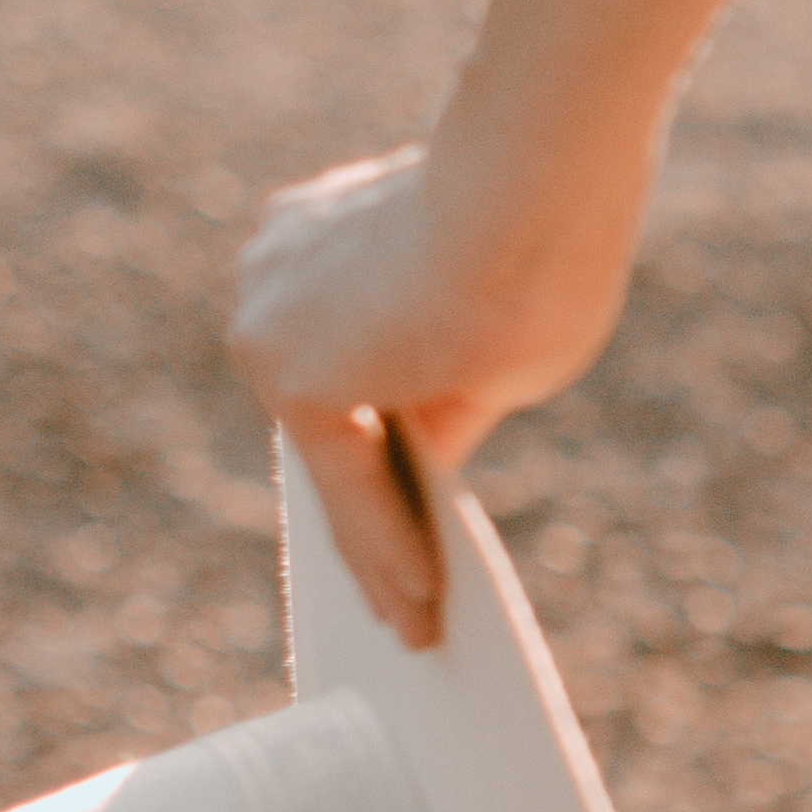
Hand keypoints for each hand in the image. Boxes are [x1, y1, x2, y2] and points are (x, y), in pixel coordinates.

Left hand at [224, 128, 648, 646]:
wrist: (531, 190)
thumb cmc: (542, 240)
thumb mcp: (496, 340)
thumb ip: (445, 397)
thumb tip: (420, 463)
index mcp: (320, 233)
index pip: (342, 356)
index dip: (372, 435)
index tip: (395, 490)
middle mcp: (275, 272)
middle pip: (326, 418)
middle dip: (365, 506)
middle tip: (396, 589)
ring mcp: (269, 321)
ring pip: (330, 460)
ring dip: (373, 545)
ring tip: (415, 622)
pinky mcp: (289, 379)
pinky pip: (344, 485)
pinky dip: (385, 546)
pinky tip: (425, 603)